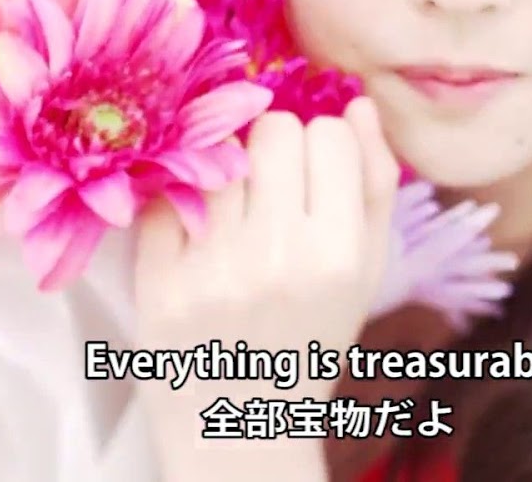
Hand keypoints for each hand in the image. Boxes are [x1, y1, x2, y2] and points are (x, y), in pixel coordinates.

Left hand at [132, 97, 399, 479]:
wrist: (242, 427)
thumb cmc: (312, 340)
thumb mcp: (366, 273)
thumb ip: (375, 186)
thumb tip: (360, 104)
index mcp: (339, 254)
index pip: (329, 134)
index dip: (322, 147)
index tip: (314, 178)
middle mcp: (277, 255)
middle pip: (274, 129)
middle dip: (275, 149)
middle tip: (272, 191)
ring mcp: (211, 267)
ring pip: (218, 153)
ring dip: (228, 170)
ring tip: (234, 213)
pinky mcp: (156, 279)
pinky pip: (165, 191)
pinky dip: (178, 201)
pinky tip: (194, 233)